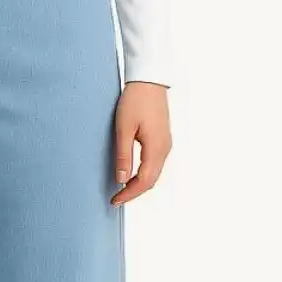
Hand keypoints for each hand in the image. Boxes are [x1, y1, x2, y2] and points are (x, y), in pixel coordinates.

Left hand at [111, 82, 171, 204]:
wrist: (149, 80)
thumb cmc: (136, 100)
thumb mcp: (124, 128)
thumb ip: (124, 155)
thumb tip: (121, 179)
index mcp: (156, 148)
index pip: (144, 181)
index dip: (130, 194)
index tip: (115, 200)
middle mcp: (165, 149)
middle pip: (152, 181)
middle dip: (134, 192)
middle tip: (116, 199)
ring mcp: (166, 144)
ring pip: (154, 173)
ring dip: (139, 184)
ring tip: (122, 189)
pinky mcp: (163, 139)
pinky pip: (155, 164)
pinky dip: (144, 174)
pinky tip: (132, 174)